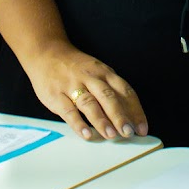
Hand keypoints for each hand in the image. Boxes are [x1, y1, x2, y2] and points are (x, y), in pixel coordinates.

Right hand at [17, 41, 147, 140]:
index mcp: (105, 73)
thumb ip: (112, 92)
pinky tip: (87, 134)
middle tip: (129, 132)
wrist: (46, 53)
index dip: (135, 110)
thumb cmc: (77, 68)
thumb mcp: (98, 72)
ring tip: (111, 135)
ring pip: (90, 103)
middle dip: (120, 116)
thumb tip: (129, 117)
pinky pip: (68, 110)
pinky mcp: (56, 95)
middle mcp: (91, 78)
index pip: (125, 91)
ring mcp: (73, 85)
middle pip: (109, 97)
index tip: (142, 128)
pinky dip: (78, 123)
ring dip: (102, 120)